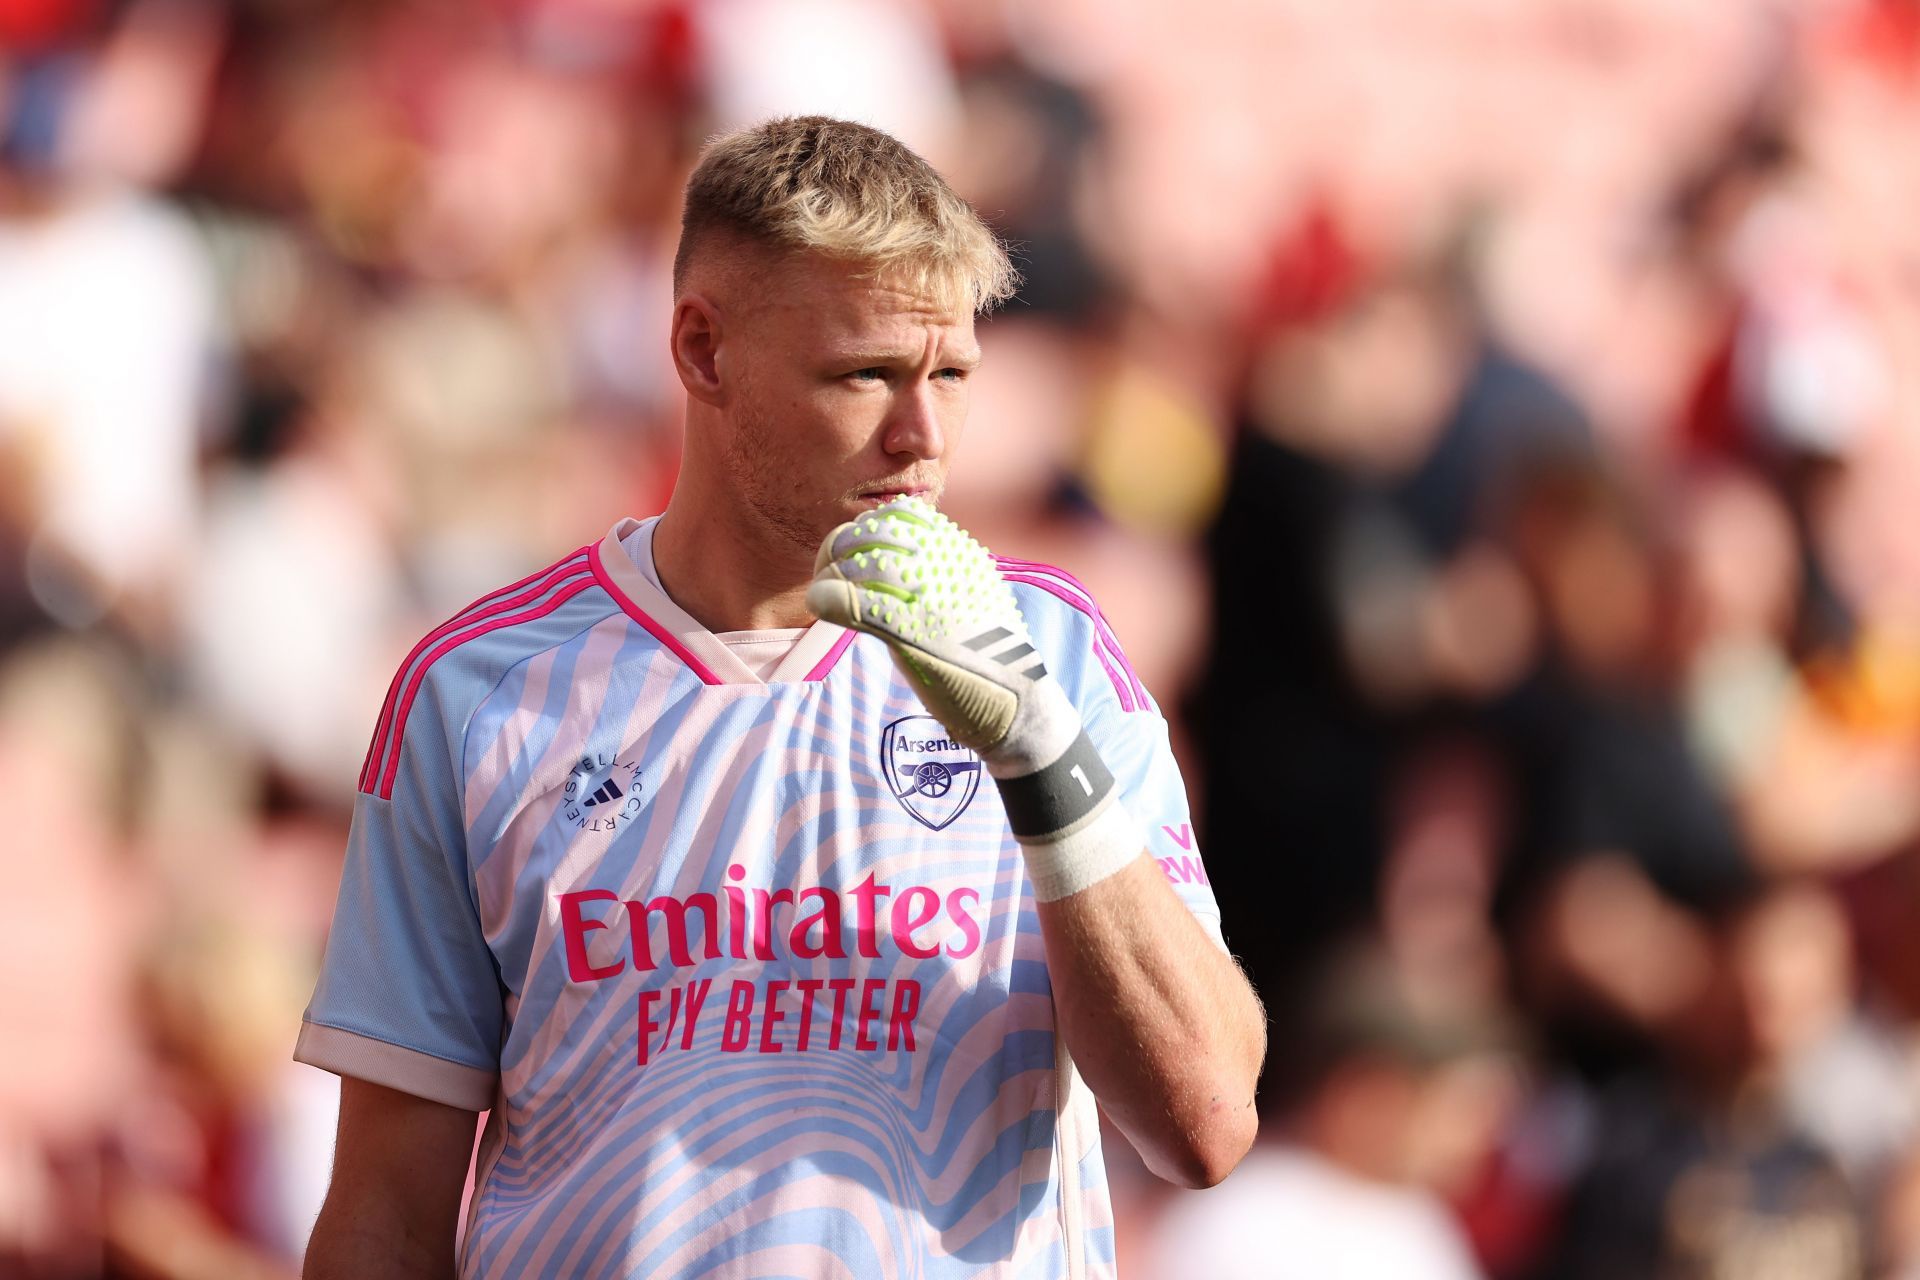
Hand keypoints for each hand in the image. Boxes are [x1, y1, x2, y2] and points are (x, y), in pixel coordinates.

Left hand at [807, 497, 1140, 898]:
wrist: (1022, 708)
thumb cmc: (992, 662)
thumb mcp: (973, 605)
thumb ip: (942, 581)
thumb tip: (901, 568)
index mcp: (963, 555)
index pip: (902, 514)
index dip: (867, 529)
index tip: (853, 557)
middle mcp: (947, 566)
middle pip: (872, 532)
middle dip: (840, 549)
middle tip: (829, 577)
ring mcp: (930, 597)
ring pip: (860, 563)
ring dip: (830, 574)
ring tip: (825, 596)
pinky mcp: (914, 633)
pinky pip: (859, 602)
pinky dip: (829, 598)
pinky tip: (820, 605)